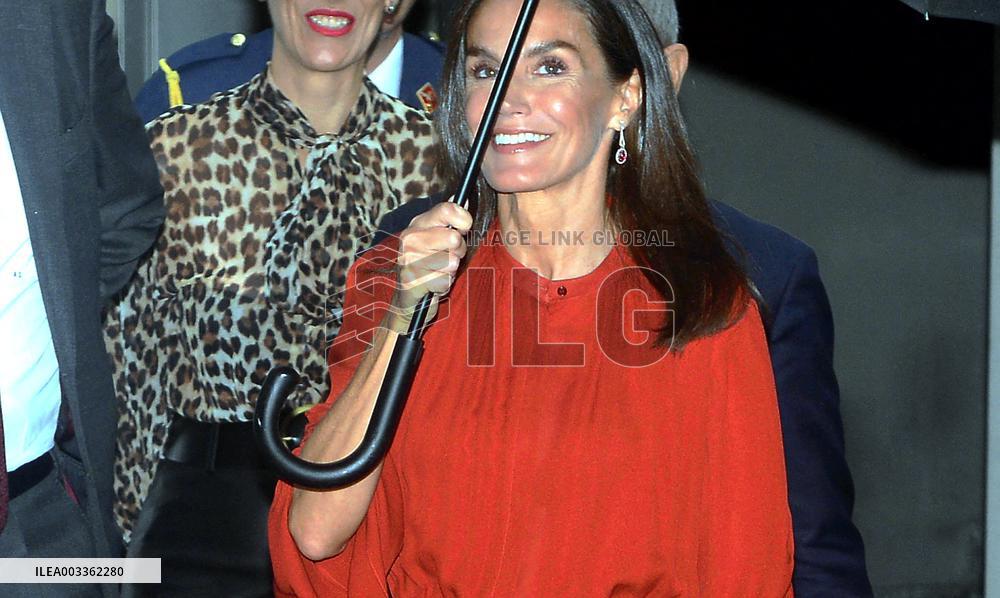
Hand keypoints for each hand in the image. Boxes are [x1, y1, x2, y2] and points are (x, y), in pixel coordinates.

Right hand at [386, 201, 472, 331]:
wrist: (409, 297)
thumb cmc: (428, 265)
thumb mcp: (438, 238)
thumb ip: (449, 220)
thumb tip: (464, 199)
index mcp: (417, 224)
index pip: (447, 209)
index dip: (463, 220)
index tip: (464, 229)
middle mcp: (410, 238)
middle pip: (453, 238)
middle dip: (458, 251)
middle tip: (448, 257)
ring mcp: (408, 260)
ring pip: (451, 261)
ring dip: (450, 271)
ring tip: (438, 271)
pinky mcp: (411, 281)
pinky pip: (445, 281)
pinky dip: (443, 285)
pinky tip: (433, 284)